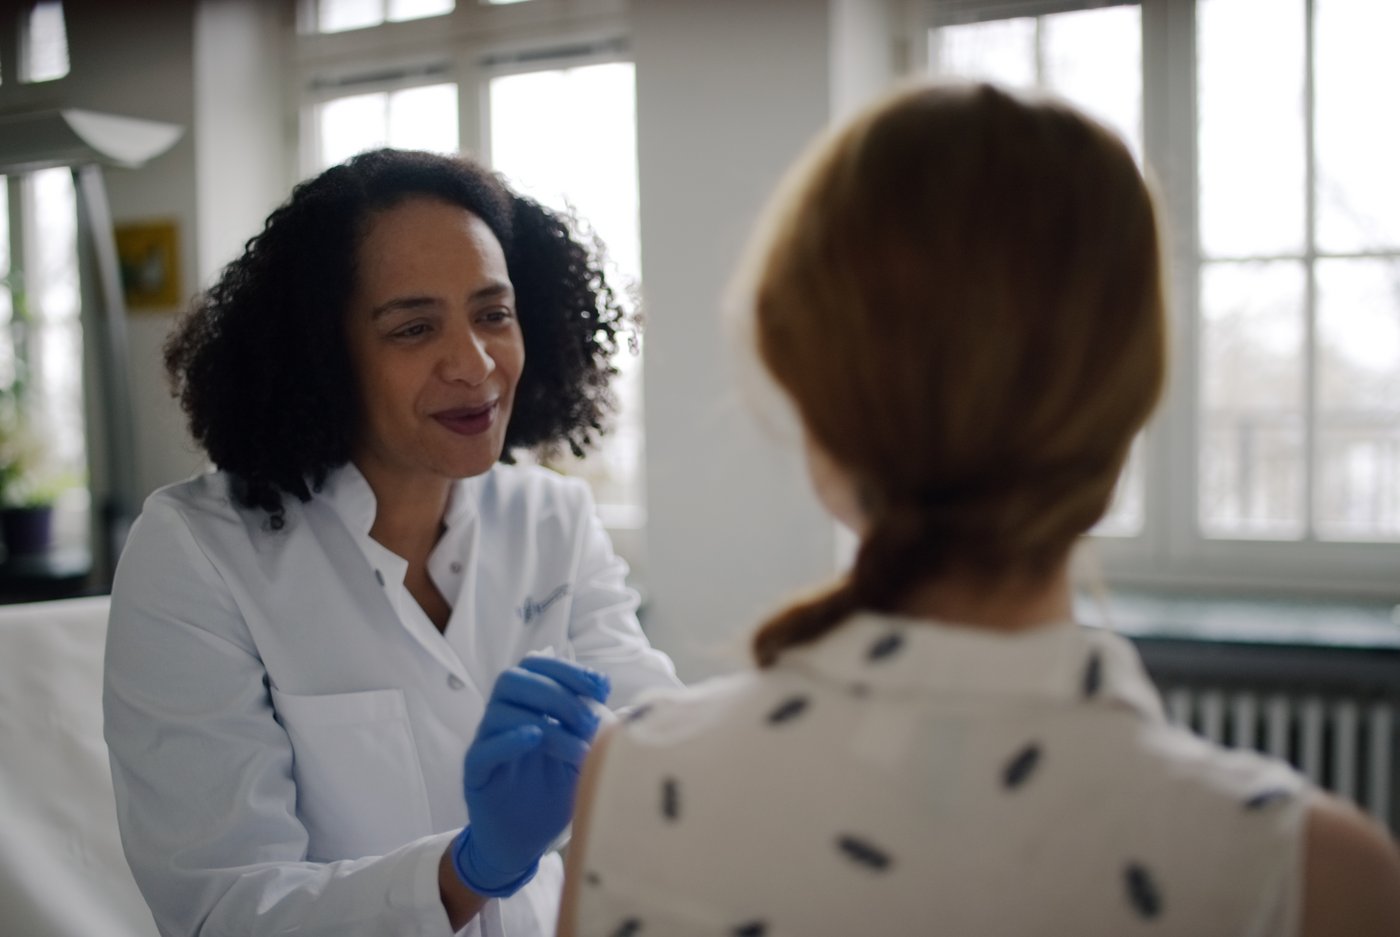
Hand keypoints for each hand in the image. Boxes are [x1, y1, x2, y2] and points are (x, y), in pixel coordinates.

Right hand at [451, 656, 610, 896]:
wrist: (525, 843)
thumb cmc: (553, 794)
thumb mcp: (582, 757)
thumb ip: (597, 732)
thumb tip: (633, 712)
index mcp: (527, 707)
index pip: (536, 666)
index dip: (567, 669)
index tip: (600, 687)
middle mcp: (503, 719)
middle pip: (513, 679)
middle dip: (556, 691)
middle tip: (587, 722)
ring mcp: (487, 744)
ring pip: (499, 710)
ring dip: (545, 721)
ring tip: (575, 747)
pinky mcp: (476, 774)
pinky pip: (484, 748)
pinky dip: (509, 739)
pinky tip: (535, 739)